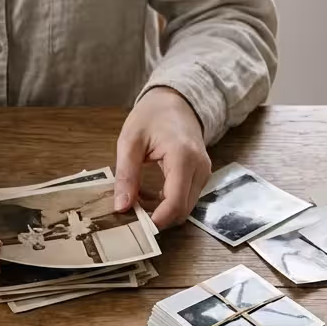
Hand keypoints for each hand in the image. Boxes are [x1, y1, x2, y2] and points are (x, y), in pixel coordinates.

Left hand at [114, 86, 212, 228]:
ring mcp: (204, 173)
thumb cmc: (152, 116)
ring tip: (138, 199)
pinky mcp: (201, 176)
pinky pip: (186, 198)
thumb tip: (121, 207)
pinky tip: (149, 193)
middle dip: (158, 218)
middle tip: (131, 213)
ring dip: (162, 211)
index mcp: (184, 157)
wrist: (176, 100)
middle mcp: (200, 168)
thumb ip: (126, 175)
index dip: (157, 220)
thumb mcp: (130, 142)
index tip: (135, 225)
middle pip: (183, 210)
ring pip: (185, 208)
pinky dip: (167, 203)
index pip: (176, 202)